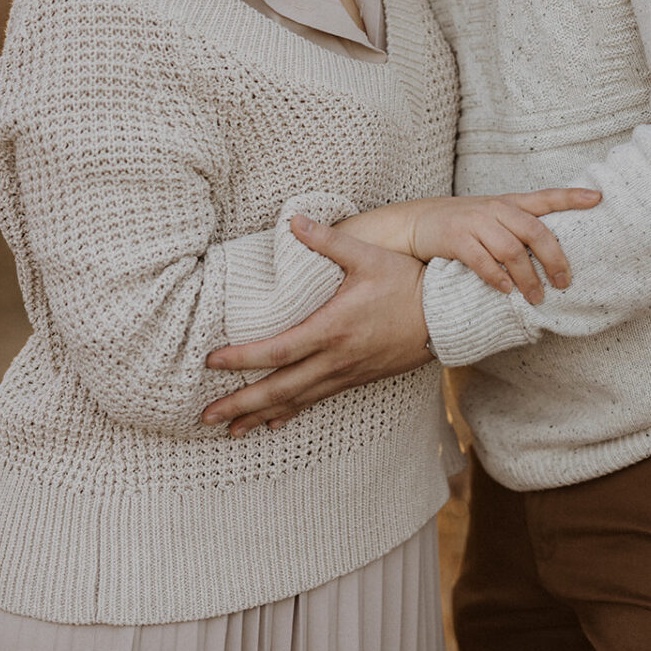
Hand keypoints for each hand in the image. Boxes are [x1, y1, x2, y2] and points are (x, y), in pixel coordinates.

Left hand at [203, 219, 430, 435]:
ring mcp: (346, 373)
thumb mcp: (367, 255)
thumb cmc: (405, 282)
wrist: (445, 316)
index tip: (211, 361)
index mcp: (332, 328)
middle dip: (240, 404)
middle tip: (205, 416)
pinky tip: (273, 423)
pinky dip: (291, 413)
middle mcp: (335, 359)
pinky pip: (316, 401)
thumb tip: (292, 220)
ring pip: (295, 401)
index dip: (241, 359)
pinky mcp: (356, 379)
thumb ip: (327, 240)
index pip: (277, 350)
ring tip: (230, 430)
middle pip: (279, 388)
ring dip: (260, 416)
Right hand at [336, 187, 600, 305]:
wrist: (417, 221)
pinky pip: (482, 260)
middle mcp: (495, 208)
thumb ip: (519, 228)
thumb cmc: (463, 224)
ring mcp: (475, 222)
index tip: (597, 199)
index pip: (545, 197)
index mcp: (509, 203)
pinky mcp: (455, 238)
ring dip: (527, 277)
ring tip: (536, 297)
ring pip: (511, 249)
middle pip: (534, 230)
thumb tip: (556, 255)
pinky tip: (505, 291)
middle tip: (565, 283)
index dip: (571, 197)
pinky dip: (496, 278)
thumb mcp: (493, 218)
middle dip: (554, 259)